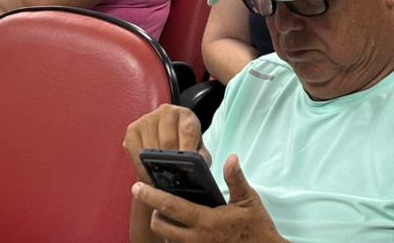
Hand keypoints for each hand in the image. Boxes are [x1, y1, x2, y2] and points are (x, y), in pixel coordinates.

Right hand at [124, 105, 204, 182]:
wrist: (169, 141)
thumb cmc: (184, 145)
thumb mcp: (198, 151)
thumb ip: (201, 158)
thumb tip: (196, 167)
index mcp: (186, 115)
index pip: (187, 130)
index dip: (187, 150)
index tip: (185, 166)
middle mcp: (166, 112)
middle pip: (167, 140)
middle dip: (170, 162)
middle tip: (172, 177)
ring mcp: (147, 119)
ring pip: (150, 148)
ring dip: (155, 166)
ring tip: (161, 178)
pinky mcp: (132, 130)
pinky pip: (135, 152)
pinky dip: (141, 167)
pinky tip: (148, 173)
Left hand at [132, 155, 283, 242]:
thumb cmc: (256, 228)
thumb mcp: (248, 200)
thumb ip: (236, 179)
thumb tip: (231, 158)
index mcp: (206, 220)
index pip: (171, 206)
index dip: (151, 195)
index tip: (137, 187)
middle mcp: (197, 238)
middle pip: (161, 226)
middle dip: (154, 212)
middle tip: (158, 201)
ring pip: (168, 239)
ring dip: (164, 226)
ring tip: (169, 214)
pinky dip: (175, 238)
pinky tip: (182, 228)